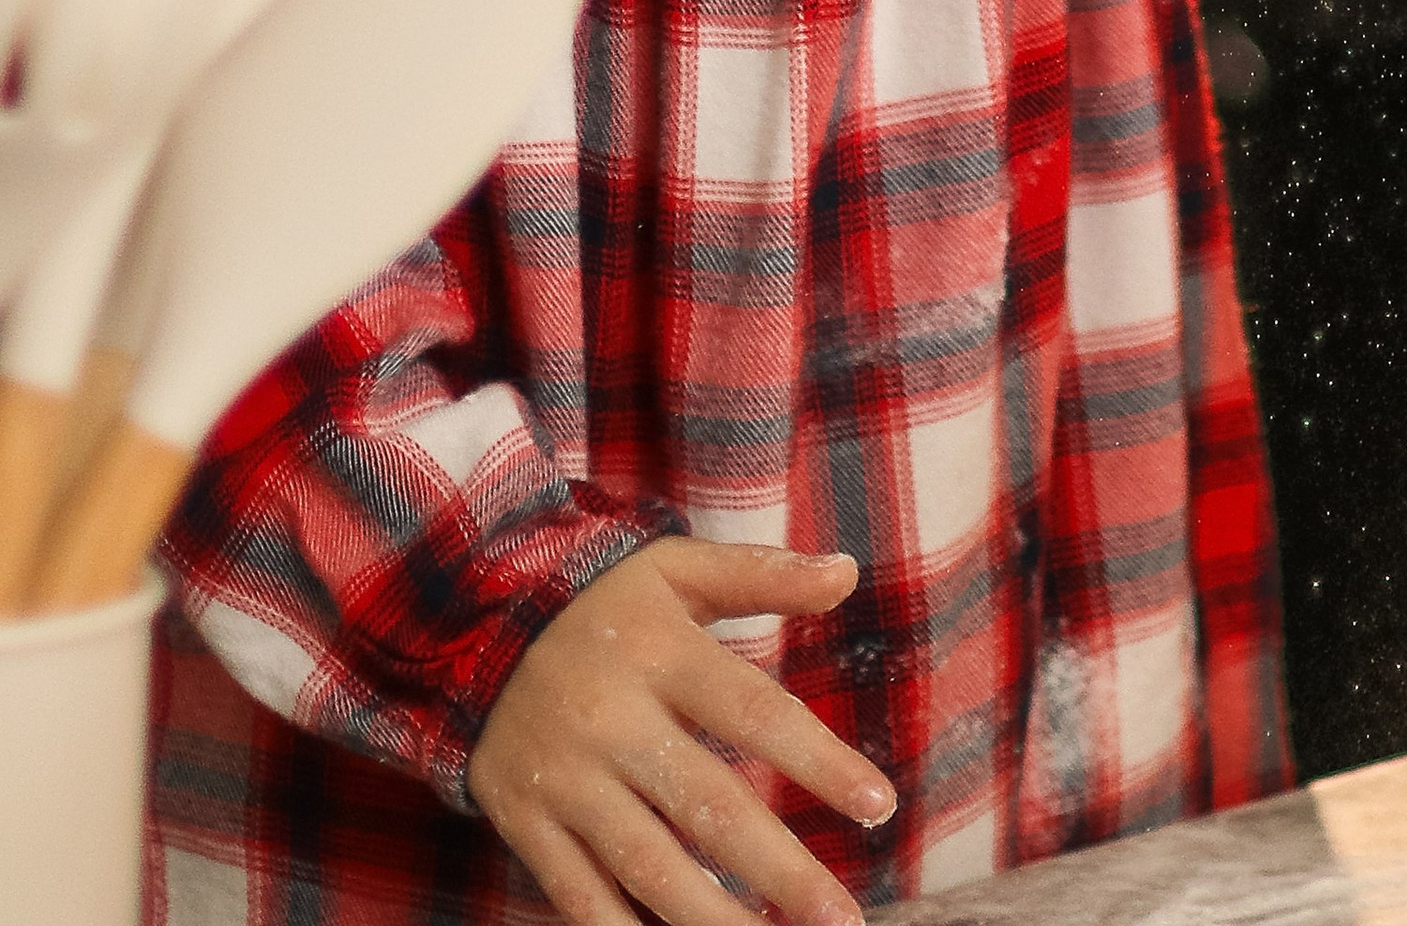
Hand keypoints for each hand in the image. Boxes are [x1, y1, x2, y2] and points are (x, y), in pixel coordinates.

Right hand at [469, 539, 891, 925]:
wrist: (472, 623)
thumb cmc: (603, 603)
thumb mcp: (678, 569)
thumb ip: (762, 575)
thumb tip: (846, 572)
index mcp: (661, 653)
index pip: (753, 712)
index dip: (817, 760)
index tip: (879, 805)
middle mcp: (614, 722)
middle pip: (708, 806)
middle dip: (780, 870)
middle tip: (842, 920)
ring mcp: (567, 781)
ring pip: (647, 865)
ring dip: (712, 920)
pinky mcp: (527, 824)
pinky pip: (579, 896)